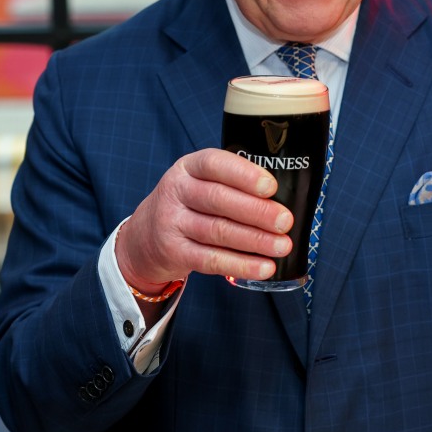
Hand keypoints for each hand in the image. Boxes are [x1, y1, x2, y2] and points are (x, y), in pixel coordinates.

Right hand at [115, 148, 292, 291]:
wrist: (145, 236)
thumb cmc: (189, 204)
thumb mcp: (200, 182)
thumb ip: (232, 183)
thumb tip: (281, 199)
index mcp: (188, 168)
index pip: (214, 164)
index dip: (244, 174)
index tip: (271, 187)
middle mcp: (176, 191)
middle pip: (218, 199)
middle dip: (257, 211)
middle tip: (285, 221)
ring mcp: (172, 223)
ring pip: (218, 231)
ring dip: (255, 240)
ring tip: (283, 245)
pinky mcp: (175, 252)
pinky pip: (212, 259)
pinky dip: (241, 265)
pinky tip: (264, 267)